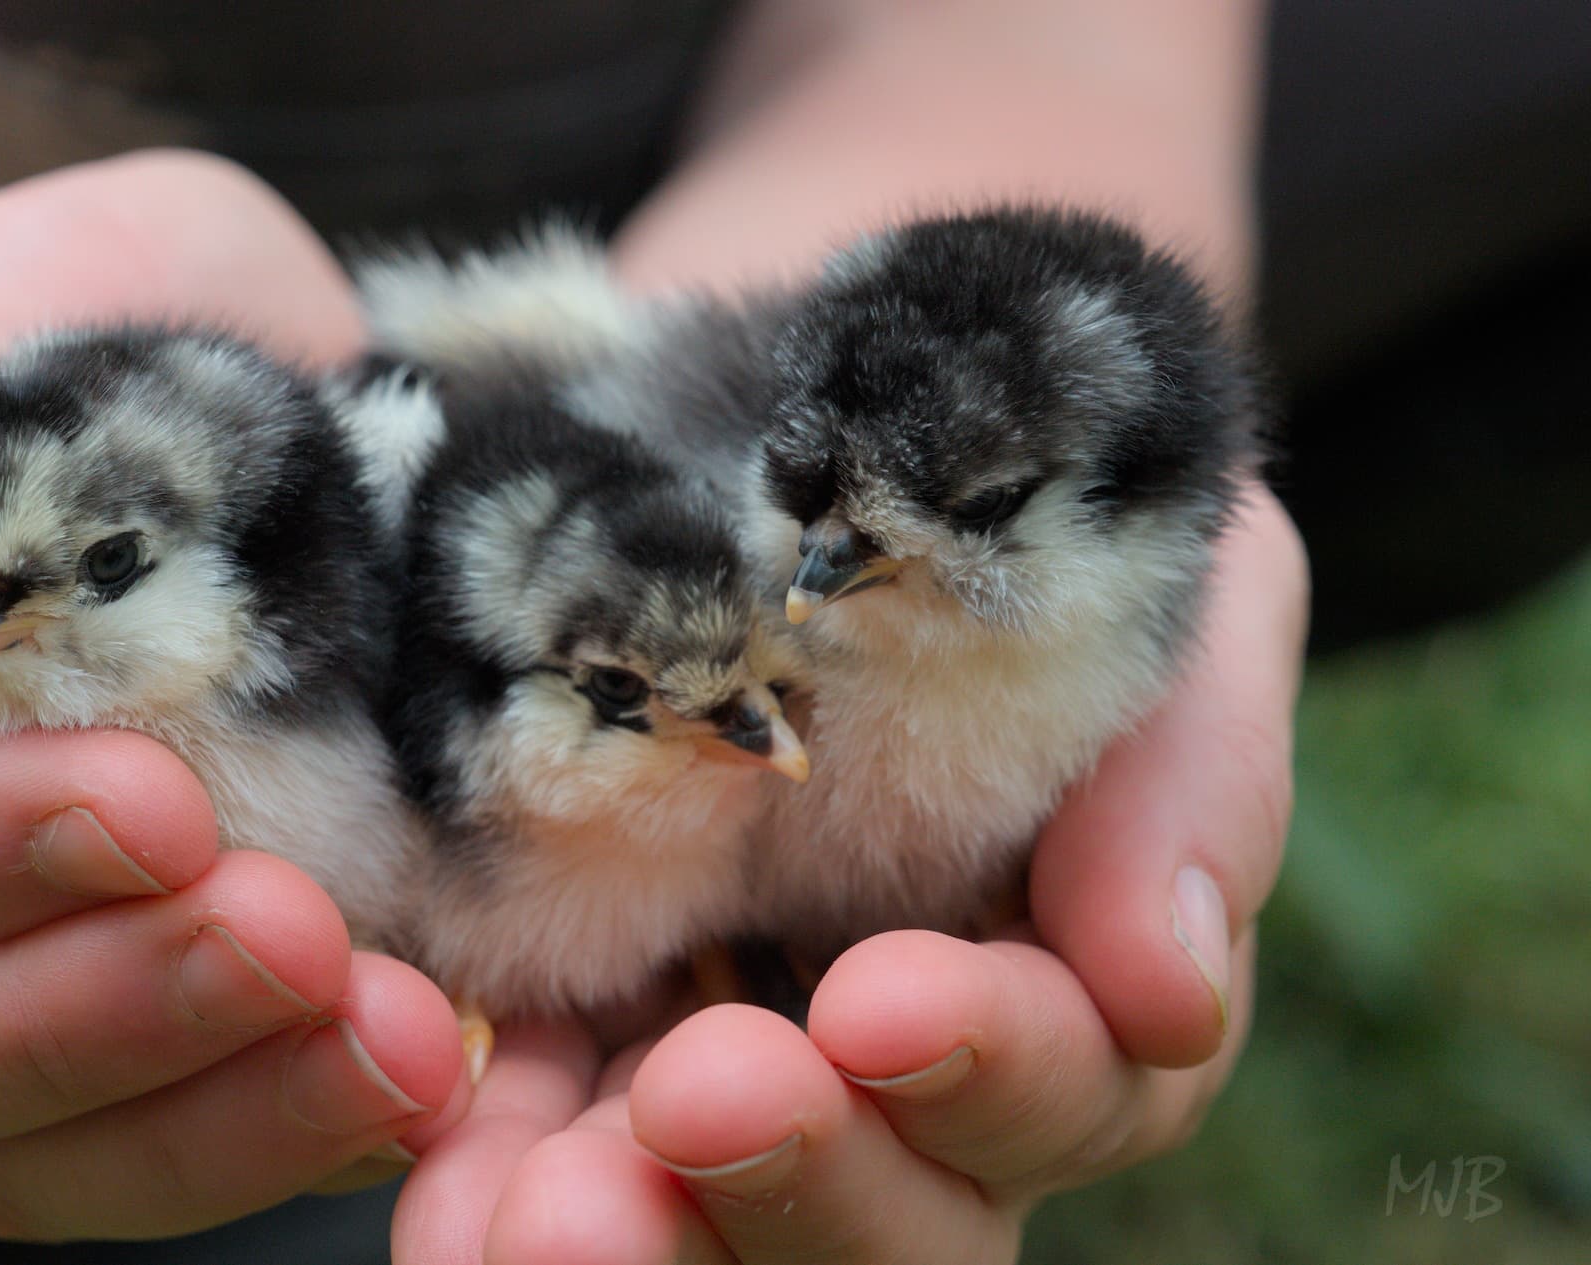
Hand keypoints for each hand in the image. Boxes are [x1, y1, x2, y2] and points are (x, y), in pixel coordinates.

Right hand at [0, 150, 468, 1239]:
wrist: (146, 405)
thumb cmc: (78, 331)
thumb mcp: (29, 288)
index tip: (173, 809)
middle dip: (96, 1013)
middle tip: (310, 949)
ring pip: (6, 1141)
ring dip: (208, 1121)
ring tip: (404, 1050)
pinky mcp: (132, 1024)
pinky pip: (151, 1152)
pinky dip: (277, 1139)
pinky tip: (422, 1077)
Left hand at [386, 490, 1304, 1262]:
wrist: (814, 407)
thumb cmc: (1020, 486)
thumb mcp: (1166, 575)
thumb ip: (1191, 770)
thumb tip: (1167, 988)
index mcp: (1063, 969)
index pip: (1064, 1084)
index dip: (992, 1069)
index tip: (881, 1002)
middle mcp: (896, 1055)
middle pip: (890, 1213)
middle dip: (799, 1186)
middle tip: (693, 1110)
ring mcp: (723, 1043)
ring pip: (699, 1212)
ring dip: (623, 1232)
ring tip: (519, 1217)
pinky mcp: (567, 996)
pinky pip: (522, 1114)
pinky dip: (475, 1143)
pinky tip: (427, 1143)